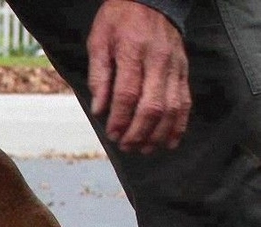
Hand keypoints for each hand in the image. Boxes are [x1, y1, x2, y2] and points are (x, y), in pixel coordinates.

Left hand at [87, 0, 190, 153]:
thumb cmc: (119, 21)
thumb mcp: (99, 42)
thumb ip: (98, 76)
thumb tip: (99, 110)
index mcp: (133, 52)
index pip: (128, 94)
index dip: (120, 119)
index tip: (112, 135)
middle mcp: (158, 61)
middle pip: (152, 106)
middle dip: (138, 132)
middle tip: (125, 146)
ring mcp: (175, 67)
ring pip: (171, 108)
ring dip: (157, 134)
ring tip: (143, 149)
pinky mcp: (184, 71)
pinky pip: (185, 102)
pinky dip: (178, 125)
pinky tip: (169, 142)